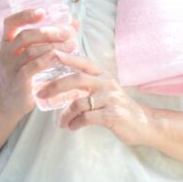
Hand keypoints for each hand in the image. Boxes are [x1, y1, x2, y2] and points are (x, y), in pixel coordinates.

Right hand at [0, 9, 76, 118]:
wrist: (11, 103)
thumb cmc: (26, 74)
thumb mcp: (33, 55)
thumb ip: (52, 39)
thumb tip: (75, 23)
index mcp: (7, 42)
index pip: (10, 23)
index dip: (25, 15)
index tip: (43, 12)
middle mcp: (6, 53)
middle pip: (25, 36)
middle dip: (48, 32)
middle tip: (68, 33)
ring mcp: (10, 68)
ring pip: (30, 51)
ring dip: (53, 46)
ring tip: (72, 45)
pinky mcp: (18, 82)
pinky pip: (31, 68)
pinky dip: (46, 61)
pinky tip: (59, 58)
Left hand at [38, 51, 154, 146]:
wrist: (142, 123)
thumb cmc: (116, 105)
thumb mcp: (103, 87)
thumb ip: (85, 81)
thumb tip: (57, 80)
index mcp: (101, 74)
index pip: (80, 61)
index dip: (64, 57)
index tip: (46, 55)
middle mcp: (105, 82)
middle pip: (76, 79)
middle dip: (55, 86)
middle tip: (40, 93)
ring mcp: (109, 98)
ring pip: (80, 102)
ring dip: (65, 114)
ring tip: (60, 122)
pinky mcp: (112, 115)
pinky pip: (87, 118)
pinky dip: (76, 123)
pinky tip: (71, 126)